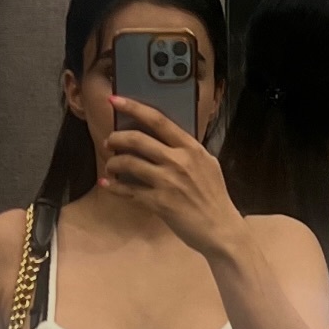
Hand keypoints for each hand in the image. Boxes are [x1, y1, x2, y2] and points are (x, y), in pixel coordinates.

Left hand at [101, 95, 241, 258]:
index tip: (115, 100)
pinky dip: (114, 187)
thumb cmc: (214, 196)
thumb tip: (166, 138)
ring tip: (110, 165)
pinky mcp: (159, 202)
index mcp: (191, 148)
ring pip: (128, 163)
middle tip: (109, 142)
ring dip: (113, 163)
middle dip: (116, 138)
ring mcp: (167, 181)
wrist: (220, 228)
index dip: (133, 107)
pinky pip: (128, 190)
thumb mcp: (207, 164)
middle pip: (137, 139)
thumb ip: (188, 150)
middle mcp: (178, 161)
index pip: (158, 120)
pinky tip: (108, 184)